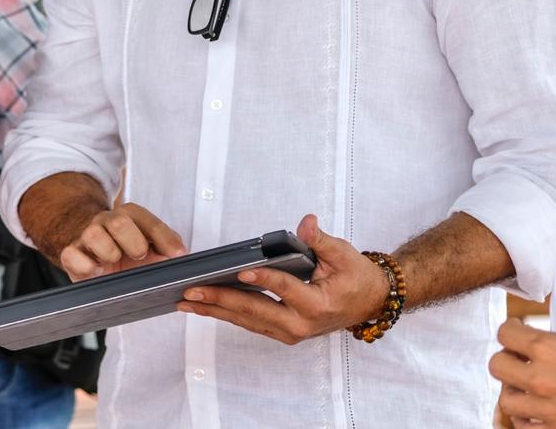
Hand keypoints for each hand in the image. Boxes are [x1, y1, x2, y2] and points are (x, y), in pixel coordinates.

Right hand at [59, 202, 187, 280]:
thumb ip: (166, 245)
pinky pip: (71, 254)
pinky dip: (86, 266)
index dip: (165, 238)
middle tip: (140, 257)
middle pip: (119, 221)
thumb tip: (181, 254)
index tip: (177, 254)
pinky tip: (98, 271)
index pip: (148, 221)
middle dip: (135, 243)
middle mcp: (107, 221)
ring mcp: (87, 235)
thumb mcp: (150, 245)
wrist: (93, 251)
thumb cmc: (126, 250)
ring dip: (110, 253)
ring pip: (94, 234)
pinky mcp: (71, 253)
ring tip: (115, 263)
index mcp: (129, 216)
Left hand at [176, 214, 387, 344]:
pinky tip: (204, 306)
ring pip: (246, 320)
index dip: (264, 279)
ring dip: (214, 310)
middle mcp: (301, 324)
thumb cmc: (356, 277)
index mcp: (318, 305)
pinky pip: (249, 322)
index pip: (285, 289)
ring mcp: (290, 331)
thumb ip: (321, 240)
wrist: (369, 302)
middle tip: (191, 291)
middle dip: (220, 300)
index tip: (241, 271)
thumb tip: (306, 223)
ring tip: (186, 301)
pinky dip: (225, 314)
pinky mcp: (282, 331)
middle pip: (255, 311)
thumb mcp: (344, 255)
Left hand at [491, 317, 555, 427]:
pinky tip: (536, 412)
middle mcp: (542, 380)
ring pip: (506, 401)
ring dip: (515, 394)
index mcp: (549, 349)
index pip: (504, 333)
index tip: (517, 330)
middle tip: (520, 360)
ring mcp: (548, 410)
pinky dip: (527, 422)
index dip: (511, 330)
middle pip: (496, 366)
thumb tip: (531, 335)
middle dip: (507, 361)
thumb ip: (552, 341)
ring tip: (528, 389)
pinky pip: (524, 428)